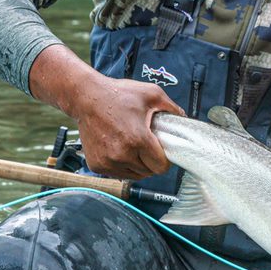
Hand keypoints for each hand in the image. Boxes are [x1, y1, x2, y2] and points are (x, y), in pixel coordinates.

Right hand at [28, 45, 183, 179]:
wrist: (86, 97)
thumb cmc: (117, 94)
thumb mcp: (151, 94)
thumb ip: (171, 108)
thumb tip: (184, 119)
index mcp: (137, 140)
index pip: (161, 167)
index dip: (165, 159)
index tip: (162, 150)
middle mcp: (121, 155)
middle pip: (149, 172)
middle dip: (151, 160)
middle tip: (146, 144)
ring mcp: (108, 162)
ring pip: (134, 175)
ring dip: (138, 164)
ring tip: (132, 145)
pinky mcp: (97, 165)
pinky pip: (118, 173)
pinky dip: (122, 165)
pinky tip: (120, 148)